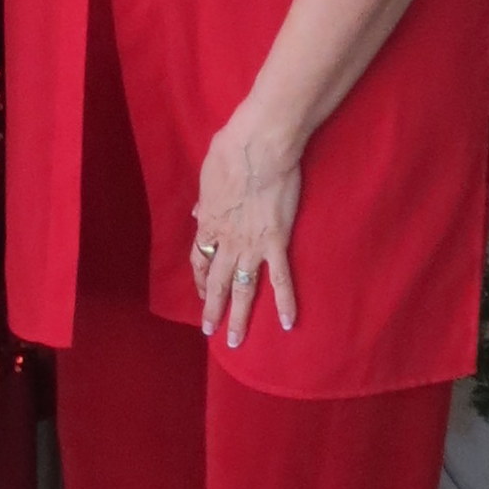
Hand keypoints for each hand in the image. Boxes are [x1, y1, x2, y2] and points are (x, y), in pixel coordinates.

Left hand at [191, 108, 303, 347]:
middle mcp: (226, 241)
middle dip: (212, 308)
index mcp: (208, 223)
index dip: (200, 277)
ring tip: (236, 340)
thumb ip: (205, 200)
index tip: (201, 289)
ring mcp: (251, 245)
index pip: (200, 258)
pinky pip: (281, 278)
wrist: (258, 148)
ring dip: (239, 316)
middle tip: (210, 331)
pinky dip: (285, 302)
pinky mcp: (276, 242)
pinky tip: (289, 323)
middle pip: (216, 281)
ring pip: (243, 289)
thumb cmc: (230, 152)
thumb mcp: (207, 176)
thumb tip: (199, 212)